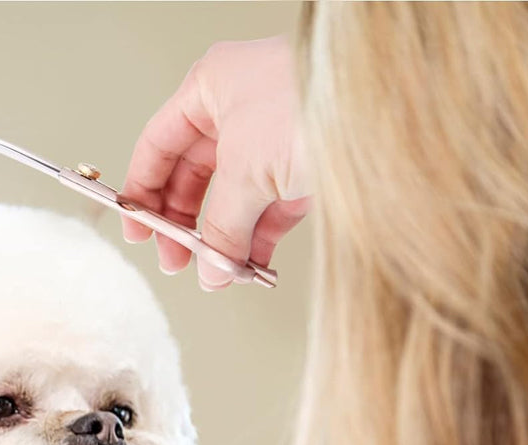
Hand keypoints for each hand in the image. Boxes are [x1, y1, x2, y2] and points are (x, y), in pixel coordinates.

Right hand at [122, 36, 311, 288]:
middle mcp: (241, 108)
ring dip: (223, 240)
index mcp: (213, 87)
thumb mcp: (245, 171)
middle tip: (177, 262)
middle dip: (185, 225)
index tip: (138, 231)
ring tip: (218, 273)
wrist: (388, 107)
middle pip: (195, 177)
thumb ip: (218, 225)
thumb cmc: (313, 104)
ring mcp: (274, 138)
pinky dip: (258, 241)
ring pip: (234, 199)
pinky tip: (249, 267)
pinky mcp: (306, 166)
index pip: (160, 145)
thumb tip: (209, 267)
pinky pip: (270, 210)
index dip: (144, 192)